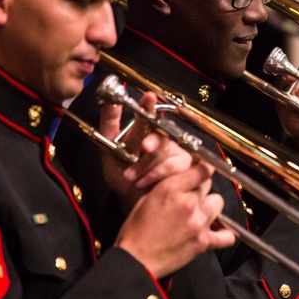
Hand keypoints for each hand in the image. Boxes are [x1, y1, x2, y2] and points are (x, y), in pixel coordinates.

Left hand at [99, 92, 193, 212]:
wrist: (131, 201)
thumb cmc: (122, 175)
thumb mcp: (109, 150)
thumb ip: (109, 125)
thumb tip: (109, 101)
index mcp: (148, 133)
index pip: (151, 116)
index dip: (149, 107)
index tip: (148, 97)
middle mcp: (167, 142)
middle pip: (164, 137)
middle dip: (154, 142)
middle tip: (144, 147)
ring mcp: (180, 157)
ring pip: (172, 156)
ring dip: (151, 167)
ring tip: (132, 178)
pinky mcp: (190, 173)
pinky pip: (182, 171)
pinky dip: (162, 178)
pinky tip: (147, 184)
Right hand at [113, 161, 235, 276]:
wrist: (136, 260)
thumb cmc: (136, 231)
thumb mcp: (146, 199)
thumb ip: (168, 187)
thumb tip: (183, 180)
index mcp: (170, 189)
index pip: (202, 170)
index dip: (203, 169)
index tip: (203, 171)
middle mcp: (188, 202)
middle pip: (208, 185)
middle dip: (200, 190)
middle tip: (190, 198)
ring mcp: (199, 222)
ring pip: (218, 203)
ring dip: (210, 207)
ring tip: (199, 214)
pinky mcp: (204, 242)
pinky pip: (227, 235)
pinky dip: (224, 234)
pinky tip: (217, 233)